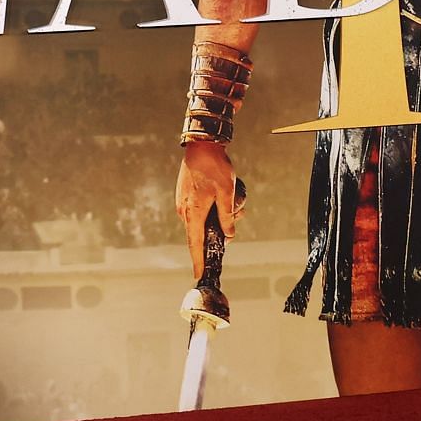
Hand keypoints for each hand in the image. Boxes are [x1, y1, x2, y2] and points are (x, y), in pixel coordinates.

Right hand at [175, 141, 240, 276]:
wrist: (201, 146)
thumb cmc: (214, 168)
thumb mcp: (227, 193)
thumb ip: (227, 216)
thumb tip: (229, 235)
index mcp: (193, 213)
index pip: (195, 244)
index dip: (198, 260)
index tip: (199, 274)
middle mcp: (185, 211)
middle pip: (201, 233)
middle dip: (219, 231)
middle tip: (236, 216)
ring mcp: (183, 203)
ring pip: (202, 220)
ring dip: (218, 217)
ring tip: (235, 203)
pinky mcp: (185, 196)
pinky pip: (199, 210)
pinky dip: (212, 209)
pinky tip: (225, 198)